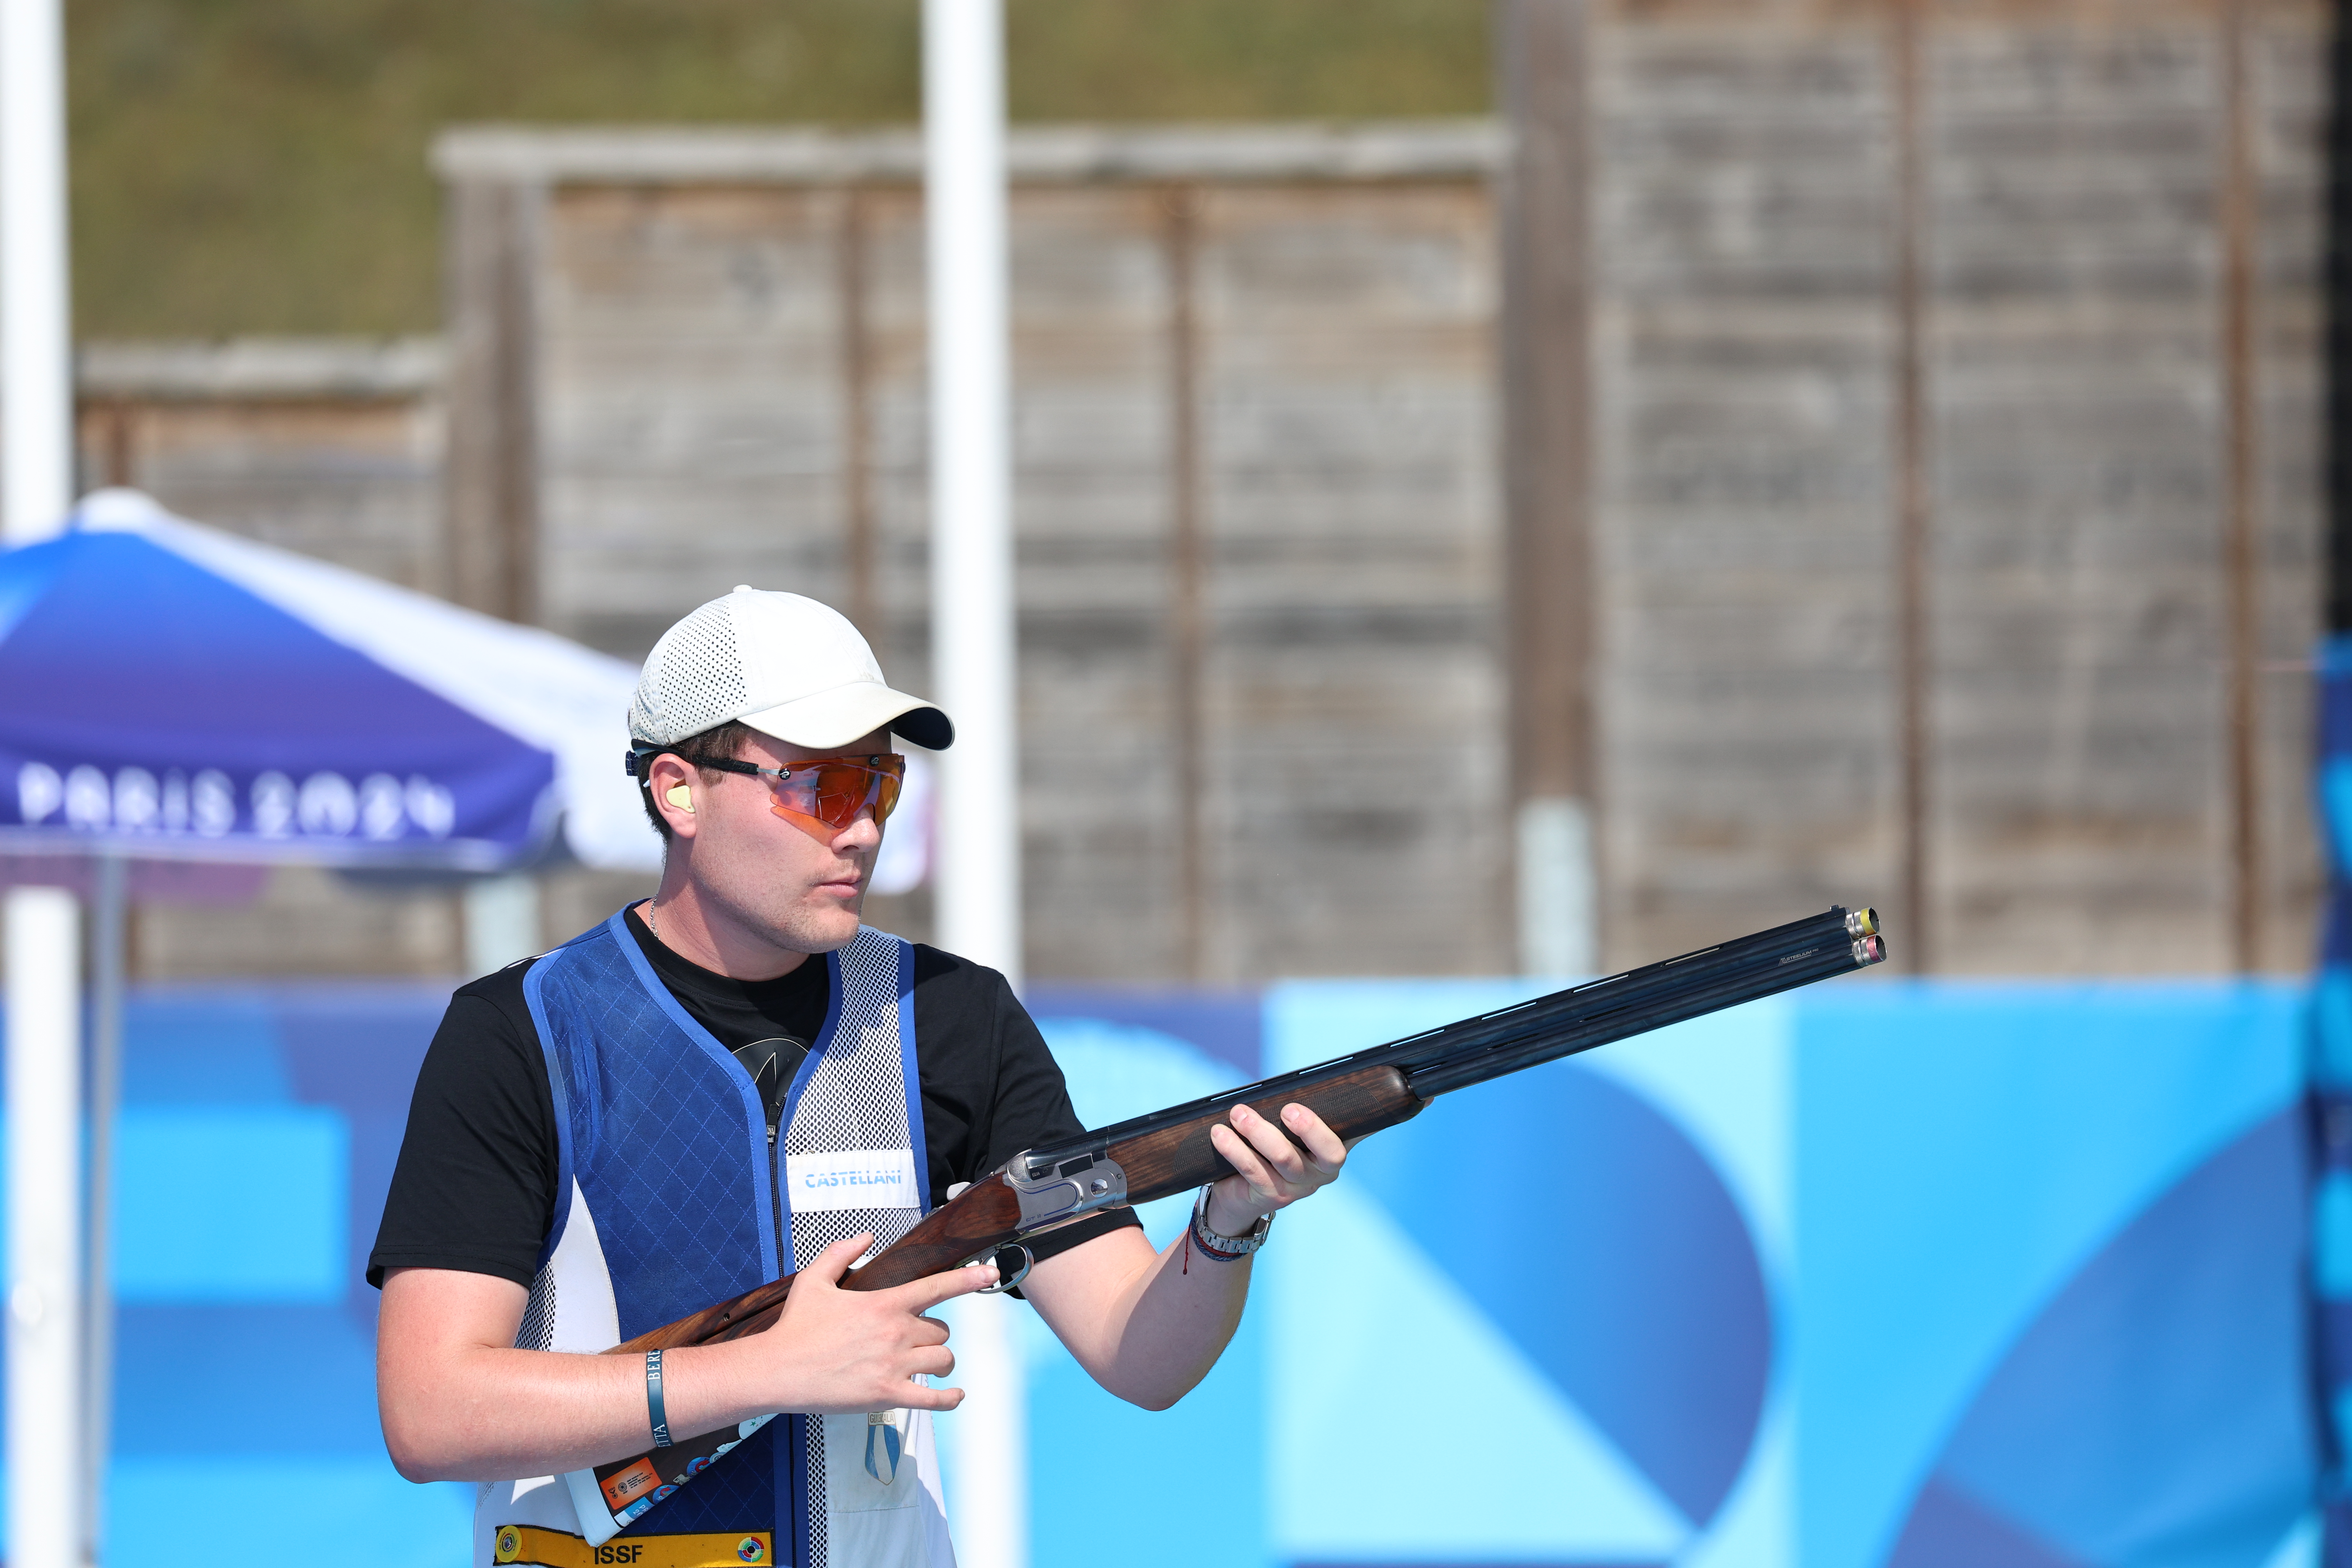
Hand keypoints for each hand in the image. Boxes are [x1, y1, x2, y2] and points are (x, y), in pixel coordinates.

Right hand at [756, 1233, 997, 1413]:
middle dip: (932, 1333)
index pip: (938, 1287)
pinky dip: (950, 1399)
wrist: (777, 1370)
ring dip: (939, 1361)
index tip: (991, 1272)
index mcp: (884, 1303)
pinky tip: (956, 1395)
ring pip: (943, 1360)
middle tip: (912, 1338)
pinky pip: (934, 1399)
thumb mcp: (814, 1280)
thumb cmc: (795, 1326)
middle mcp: (896, 1333)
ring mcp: (894, 1366)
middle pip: (941, 1330)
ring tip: (925, 1363)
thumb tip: (865, 1236)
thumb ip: (841, 1253)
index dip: (969, 1279)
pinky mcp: (888, 1395)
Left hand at [1203, 1102, 1346, 1238]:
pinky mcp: (1271, 1196)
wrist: (1239, 1193)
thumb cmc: (1267, 1148)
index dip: (1358, 1125)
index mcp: (1331, 1152)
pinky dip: (1235, 1149)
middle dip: (1309, 1127)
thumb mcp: (1286, 1131)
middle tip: (1286, 1107)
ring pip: (1285, 1159)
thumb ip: (1295, 1112)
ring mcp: (1297, 1187)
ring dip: (1259, 1131)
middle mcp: (1320, 1173)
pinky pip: (1254, 1171)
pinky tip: (1220, 1134)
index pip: (1352, 1136)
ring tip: (1238, 1113)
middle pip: (1327, 1152)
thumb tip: (1289, 1083)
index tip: (1337, 1106)